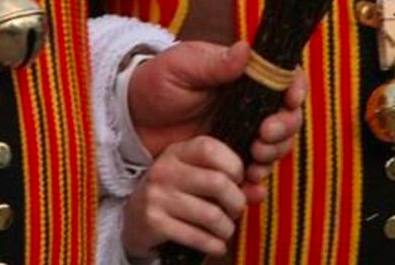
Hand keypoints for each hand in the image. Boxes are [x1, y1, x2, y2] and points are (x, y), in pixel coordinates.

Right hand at [121, 136, 249, 258]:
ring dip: (226, 228)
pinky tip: (217, 246)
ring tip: (226, 230)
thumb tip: (259, 191)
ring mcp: (156, 196)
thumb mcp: (198, 179)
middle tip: (236, 211)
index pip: (210, 148)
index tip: (240, 181)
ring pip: (210, 214)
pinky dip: (214, 245)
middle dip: (236, 202)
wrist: (135, 221)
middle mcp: (164, 170)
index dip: (234, 165)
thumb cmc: (178, 196)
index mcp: (177, 152)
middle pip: (217, 183)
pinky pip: (196, 236)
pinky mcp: (153, 222)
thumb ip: (231, 182)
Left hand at [126, 41, 307, 180]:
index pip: (285, 79)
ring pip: (277, 146)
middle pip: (288, 117)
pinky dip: (257, 183)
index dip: (296, 89)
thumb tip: (246, 49)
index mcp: (245, 77)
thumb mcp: (182, 66)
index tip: (290, 100)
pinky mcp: (228, 160)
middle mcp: (251, 105)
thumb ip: (214, 63)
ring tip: (254, 161)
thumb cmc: (157, 82)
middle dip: (285, 129)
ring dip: (274, 155)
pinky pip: (253, 173)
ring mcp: (241, 133)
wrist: (131, 119)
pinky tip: (250, 188)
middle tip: (262, 137)